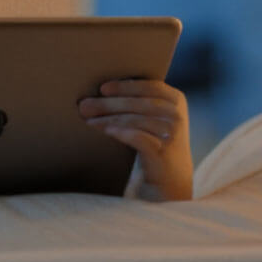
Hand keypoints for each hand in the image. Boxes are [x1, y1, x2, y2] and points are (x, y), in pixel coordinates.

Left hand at [78, 79, 192, 201]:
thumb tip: (102, 91)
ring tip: (88, 120)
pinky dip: (120, 132)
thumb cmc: (154, 139)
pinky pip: (137, 137)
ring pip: (134, 120)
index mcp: (175, 99)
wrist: (170, 175)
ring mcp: (170, 133)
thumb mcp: (154, 116)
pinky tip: (105, 131)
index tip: (103, 88)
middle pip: (138, 103)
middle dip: (109, 104)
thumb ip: (139, 100)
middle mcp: (176, 114)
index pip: (150, 86)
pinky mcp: (162, 151)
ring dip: (108, 118)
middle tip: (85, 105)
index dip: (125, 86)